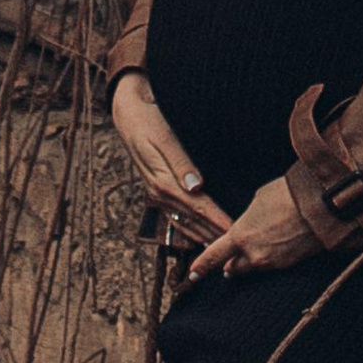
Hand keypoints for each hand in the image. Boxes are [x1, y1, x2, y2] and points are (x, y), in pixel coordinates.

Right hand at [110, 71, 221, 242]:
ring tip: (221, 249)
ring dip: (202, 237)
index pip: (197, 207)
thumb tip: (196, 187)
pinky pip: (174, 217)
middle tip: (235, 247)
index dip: (217, 220)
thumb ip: (181, 163)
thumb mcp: (165, 137)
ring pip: (183, 223)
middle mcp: (158, 193)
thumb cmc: (149, 120)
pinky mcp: (156, 191)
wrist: (128, 114)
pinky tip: (199, 236)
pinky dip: (189, 230)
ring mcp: (155, 195)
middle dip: (213, 234)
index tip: (235, 230)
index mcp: (163, 182)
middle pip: (192, 220)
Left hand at [180, 172, 322, 282]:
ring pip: (254, 268)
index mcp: (240, 236)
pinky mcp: (290, 265)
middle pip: (234, 268)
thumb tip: (249, 227)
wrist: (321, 206)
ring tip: (253, 254)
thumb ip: (247, 220)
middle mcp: (253, 255)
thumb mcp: (258, 201)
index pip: (214, 256)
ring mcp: (272, 263)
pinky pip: (272, 265)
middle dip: (229, 265)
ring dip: (250, 262)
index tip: (192, 274)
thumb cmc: (287, 195)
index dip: (202, 266)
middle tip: (227, 263)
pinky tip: (275, 248)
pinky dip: (269, 259)